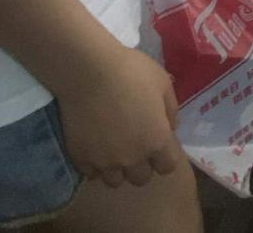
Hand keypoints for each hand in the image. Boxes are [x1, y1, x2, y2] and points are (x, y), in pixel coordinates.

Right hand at [56, 44, 180, 188]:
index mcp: (156, 140)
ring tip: (113, 148)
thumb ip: (171, 109)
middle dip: (141, 165)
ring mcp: (104, 161)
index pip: (168, 167)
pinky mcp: (81, 159)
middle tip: (135, 144)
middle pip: (141, 178)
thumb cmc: (132, 72)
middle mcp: (132, 158)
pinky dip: (95, 164)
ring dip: (117, 168)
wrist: (89, 70)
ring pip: (114, 180)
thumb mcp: (163, 82)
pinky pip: (91, 173)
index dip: (165, 156)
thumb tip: (170, 128)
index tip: (158, 143)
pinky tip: (94, 146)